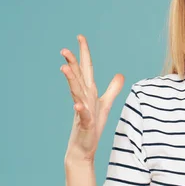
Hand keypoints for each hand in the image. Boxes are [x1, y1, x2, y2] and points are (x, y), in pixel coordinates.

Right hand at [60, 35, 123, 162]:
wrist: (83, 148)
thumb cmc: (92, 126)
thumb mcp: (106, 104)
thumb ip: (113, 89)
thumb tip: (120, 74)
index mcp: (89, 92)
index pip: (86, 68)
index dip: (84, 53)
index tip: (80, 37)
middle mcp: (84, 98)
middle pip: (78, 77)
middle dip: (72, 62)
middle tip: (64, 49)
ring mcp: (83, 110)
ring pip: (77, 92)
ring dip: (71, 80)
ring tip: (64, 68)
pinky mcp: (85, 124)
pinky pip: (83, 115)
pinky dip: (80, 110)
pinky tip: (78, 105)